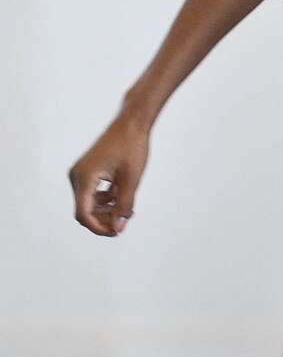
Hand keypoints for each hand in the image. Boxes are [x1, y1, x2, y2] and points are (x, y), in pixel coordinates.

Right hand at [69, 113, 150, 235]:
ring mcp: (81, 173)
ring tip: (129, 210)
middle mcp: (77, 176)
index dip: (98, 228)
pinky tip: (122, 201)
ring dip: (106, 211)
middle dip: (104, 220)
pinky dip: (106, 201)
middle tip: (126, 220)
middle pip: (84, 211)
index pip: (83, 214)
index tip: (117, 233)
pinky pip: (92, 194)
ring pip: (88, 204)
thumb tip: (118, 228)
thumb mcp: (131, 179)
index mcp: (84, 177)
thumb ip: (124, 205)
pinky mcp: (87, 171)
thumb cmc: (132, 147)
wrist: (131, 123)